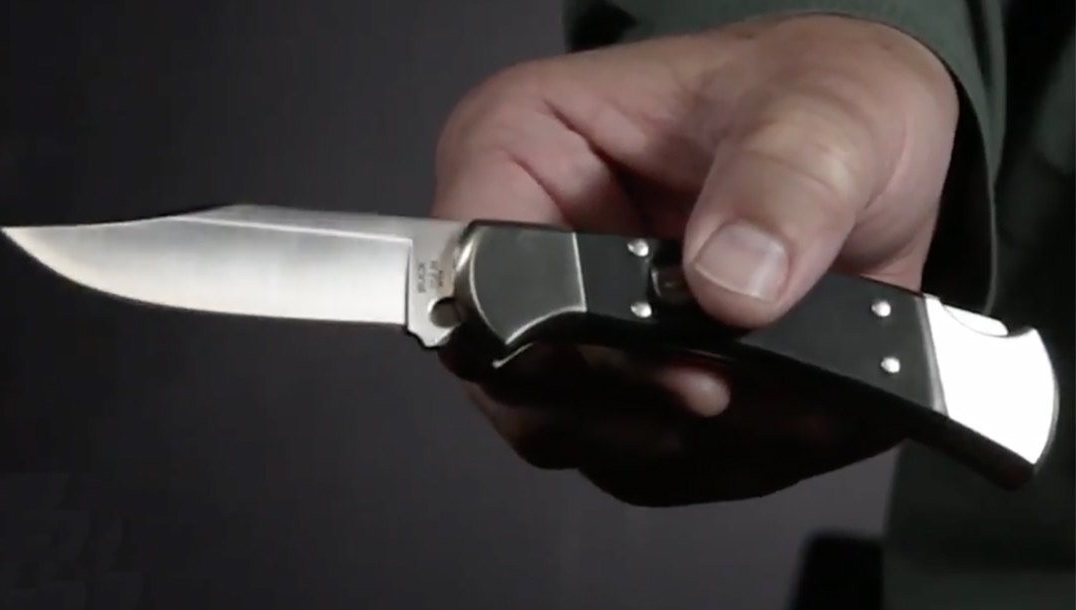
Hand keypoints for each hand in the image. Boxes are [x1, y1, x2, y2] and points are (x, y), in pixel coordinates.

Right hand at [431, 16, 958, 504]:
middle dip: (627, 403)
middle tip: (726, 390)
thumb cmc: (827, 103)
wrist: (885, 164)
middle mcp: (531, 242)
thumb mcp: (830, 114)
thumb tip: (726, 282)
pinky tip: (783, 415)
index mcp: (528, 143)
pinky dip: (716, 463)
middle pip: (512, 374)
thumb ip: (782, 184)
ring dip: (684, 444)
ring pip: (575, 435)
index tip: (651, 361)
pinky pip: (639, 463)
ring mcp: (573, 325)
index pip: (473, 258)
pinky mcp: (622, 383)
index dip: (540, 329)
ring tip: (784, 399)